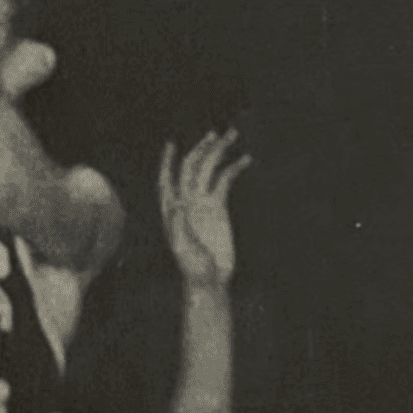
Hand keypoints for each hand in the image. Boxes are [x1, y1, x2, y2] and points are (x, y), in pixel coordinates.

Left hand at [159, 129, 249, 290]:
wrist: (210, 279)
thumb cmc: (192, 267)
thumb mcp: (183, 249)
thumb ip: (178, 227)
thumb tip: (177, 204)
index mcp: (171, 207)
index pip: (167, 178)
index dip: (167, 161)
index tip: (171, 143)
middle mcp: (185, 199)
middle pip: (191, 167)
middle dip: (202, 149)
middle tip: (216, 133)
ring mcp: (202, 201)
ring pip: (209, 170)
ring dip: (218, 152)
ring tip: (231, 135)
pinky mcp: (218, 207)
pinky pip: (225, 182)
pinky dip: (234, 169)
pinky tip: (245, 159)